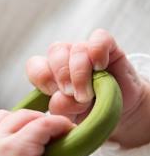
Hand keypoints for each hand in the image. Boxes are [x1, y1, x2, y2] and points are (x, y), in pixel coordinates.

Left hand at [26, 29, 149, 146]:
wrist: (119, 112)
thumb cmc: (88, 113)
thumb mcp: (71, 117)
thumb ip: (62, 108)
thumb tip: (61, 97)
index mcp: (50, 73)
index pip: (35, 65)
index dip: (41, 77)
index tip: (51, 93)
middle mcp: (66, 58)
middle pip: (55, 52)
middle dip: (62, 75)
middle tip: (71, 95)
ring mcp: (86, 50)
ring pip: (76, 48)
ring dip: (80, 72)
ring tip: (87, 94)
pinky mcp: (108, 47)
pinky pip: (99, 38)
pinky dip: (98, 52)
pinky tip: (100, 68)